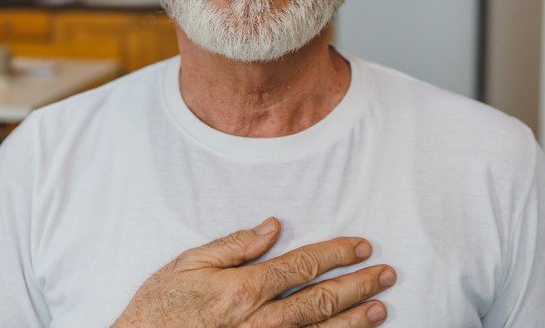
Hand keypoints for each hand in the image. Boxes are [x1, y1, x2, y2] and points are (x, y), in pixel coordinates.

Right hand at [113, 217, 394, 326]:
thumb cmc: (158, 308)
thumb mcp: (186, 265)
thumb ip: (234, 245)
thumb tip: (273, 227)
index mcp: (241, 290)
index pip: (300, 267)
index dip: (335, 255)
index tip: (361, 247)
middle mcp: (257, 322)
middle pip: (319, 302)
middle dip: (357, 286)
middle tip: (386, 274)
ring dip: (353, 322)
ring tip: (380, 309)